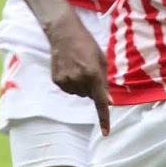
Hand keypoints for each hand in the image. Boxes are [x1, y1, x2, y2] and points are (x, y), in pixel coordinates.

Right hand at [48, 19, 111, 134]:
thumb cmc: (87, 45)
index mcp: (93, 74)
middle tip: (88, 70)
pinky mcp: (57, 80)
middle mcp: (79, 80)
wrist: (64, 34)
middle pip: (89, 96)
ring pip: (79, 94)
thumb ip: (104, 83)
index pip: (100, 102)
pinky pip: (68, 90)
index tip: (106, 132)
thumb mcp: (101, 61)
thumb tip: (108, 102)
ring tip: (78, 67)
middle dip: (92, 88)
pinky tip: (69, 69)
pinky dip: (71, 83)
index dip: (104, 118)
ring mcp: (66, 81)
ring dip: (81, 85)